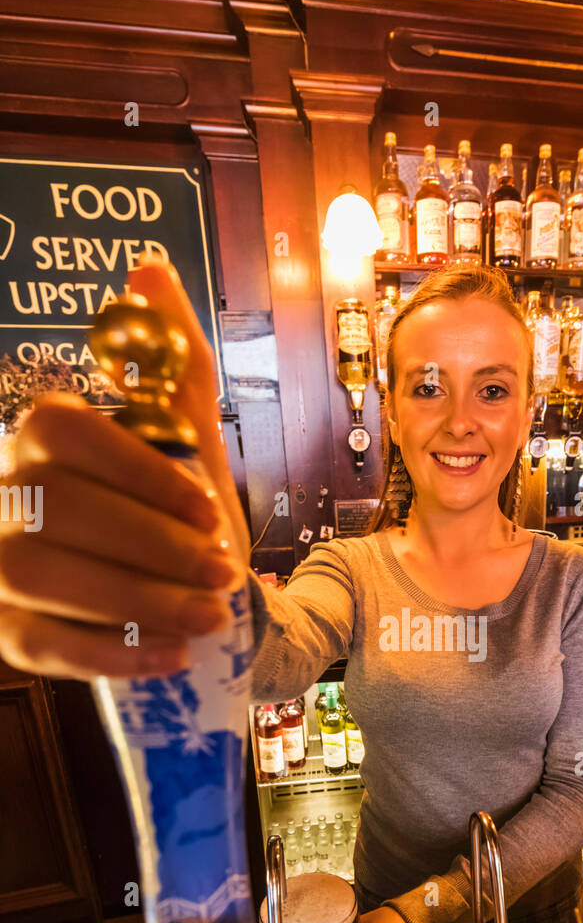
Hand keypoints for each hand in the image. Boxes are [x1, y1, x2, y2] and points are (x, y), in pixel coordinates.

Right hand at [0, 260, 247, 680]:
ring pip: (45, 577)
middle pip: (60, 509)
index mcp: (43, 439)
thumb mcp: (188, 443)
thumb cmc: (180, 519)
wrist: (190, 603)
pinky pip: (43, 646)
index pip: (68, 434)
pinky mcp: (7, 632)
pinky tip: (172, 653)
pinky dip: (113, 653)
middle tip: (222, 573)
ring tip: (209, 616)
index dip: (139, 471)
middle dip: (153, 544)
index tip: (207, 507)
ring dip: (138, 600)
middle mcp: (5, 493)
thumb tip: (148, 268)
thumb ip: (172, 364)